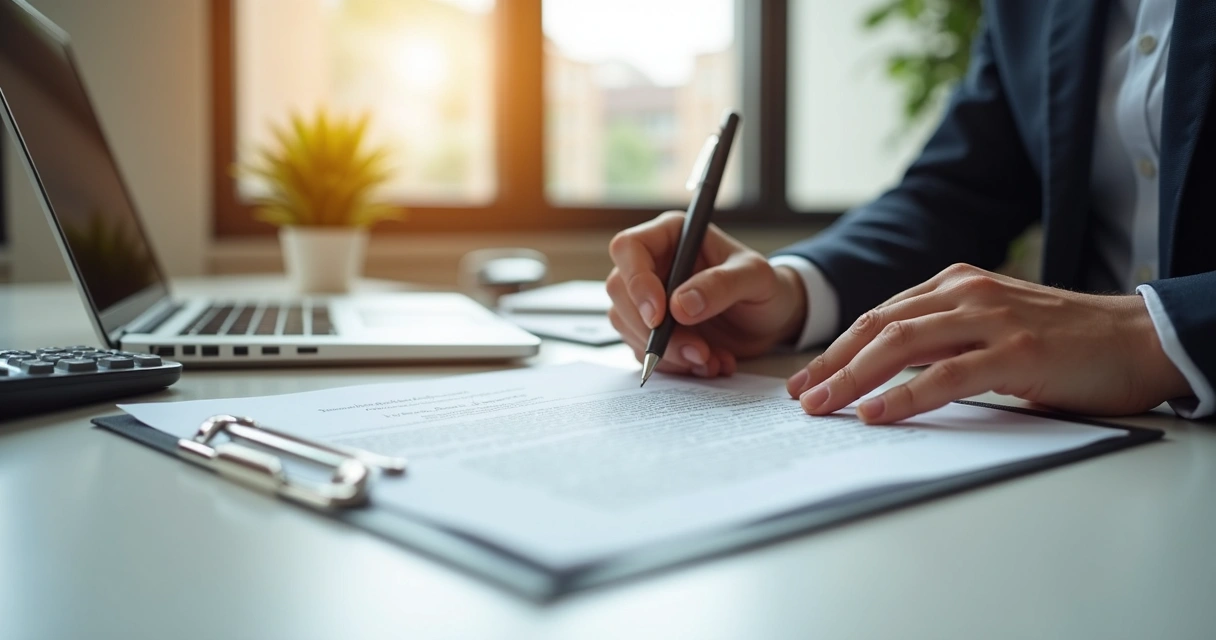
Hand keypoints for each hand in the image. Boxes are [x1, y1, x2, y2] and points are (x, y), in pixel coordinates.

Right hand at [607, 211, 807, 376]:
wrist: (772, 320)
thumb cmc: (766, 287)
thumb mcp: (755, 278)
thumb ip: (721, 285)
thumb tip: (680, 305)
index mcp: (671, 236)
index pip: (629, 248)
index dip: (636, 281)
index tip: (660, 316)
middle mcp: (653, 264)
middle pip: (619, 291)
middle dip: (653, 329)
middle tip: (695, 350)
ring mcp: (649, 299)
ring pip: (627, 325)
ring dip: (666, 352)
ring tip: (710, 359)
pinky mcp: (653, 330)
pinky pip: (643, 351)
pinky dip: (675, 365)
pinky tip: (709, 363)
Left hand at [785, 263, 1192, 423]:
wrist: (1138, 339)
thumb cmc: (1063, 343)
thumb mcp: (990, 330)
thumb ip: (944, 342)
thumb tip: (886, 378)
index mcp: (954, 285)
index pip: (878, 317)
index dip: (836, 349)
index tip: (806, 380)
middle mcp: (964, 293)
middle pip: (878, 327)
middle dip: (831, 364)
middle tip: (800, 398)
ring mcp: (990, 318)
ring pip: (901, 344)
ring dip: (853, 378)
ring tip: (823, 407)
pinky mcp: (1015, 350)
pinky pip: (945, 374)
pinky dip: (904, 395)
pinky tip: (874, 413)